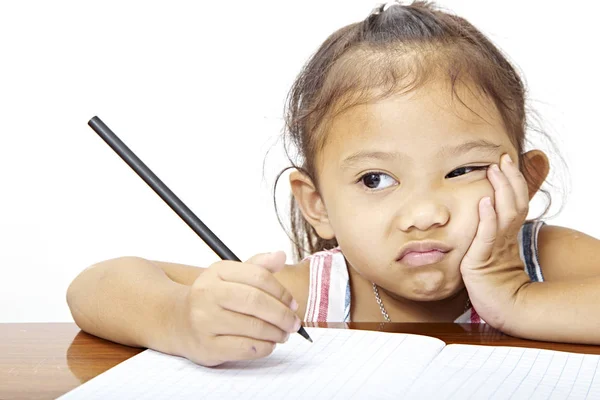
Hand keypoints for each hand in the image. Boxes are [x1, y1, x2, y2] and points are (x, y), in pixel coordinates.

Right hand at [174, 251, 300, 366]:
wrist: (178, 321)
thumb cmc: (214, 297)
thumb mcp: (231, 276)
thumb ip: (258, 266)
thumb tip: (281, 255)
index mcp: (217, 272)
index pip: (259, 276)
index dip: (282, 292)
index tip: (294, 304)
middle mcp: (207, 294)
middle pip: (256, 301)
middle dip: (282, 314)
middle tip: (294, 323)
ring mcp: (204, 321)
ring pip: (253, 327)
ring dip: (276, 333)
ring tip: (283, 334)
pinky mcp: (207, 347)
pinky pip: (245, 348)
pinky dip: (264, 348)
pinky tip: (268, 344)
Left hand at [460, 154, 531, 329]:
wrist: (502, 310)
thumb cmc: (494, 285)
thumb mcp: (492, 254)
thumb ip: (490, 234)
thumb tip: (486, 211)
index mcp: (507, 236)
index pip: (515, 203)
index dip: (513, 182)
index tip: (506, 161)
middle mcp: (505, 239)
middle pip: (514, 204)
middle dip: (510, 180)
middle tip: (503, 159)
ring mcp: (496, 249)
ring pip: (504, 215)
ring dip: (500, 191)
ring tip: (494, 170)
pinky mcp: (482, 261)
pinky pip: (487, 236)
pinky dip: (487, 218)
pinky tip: (484, 202)